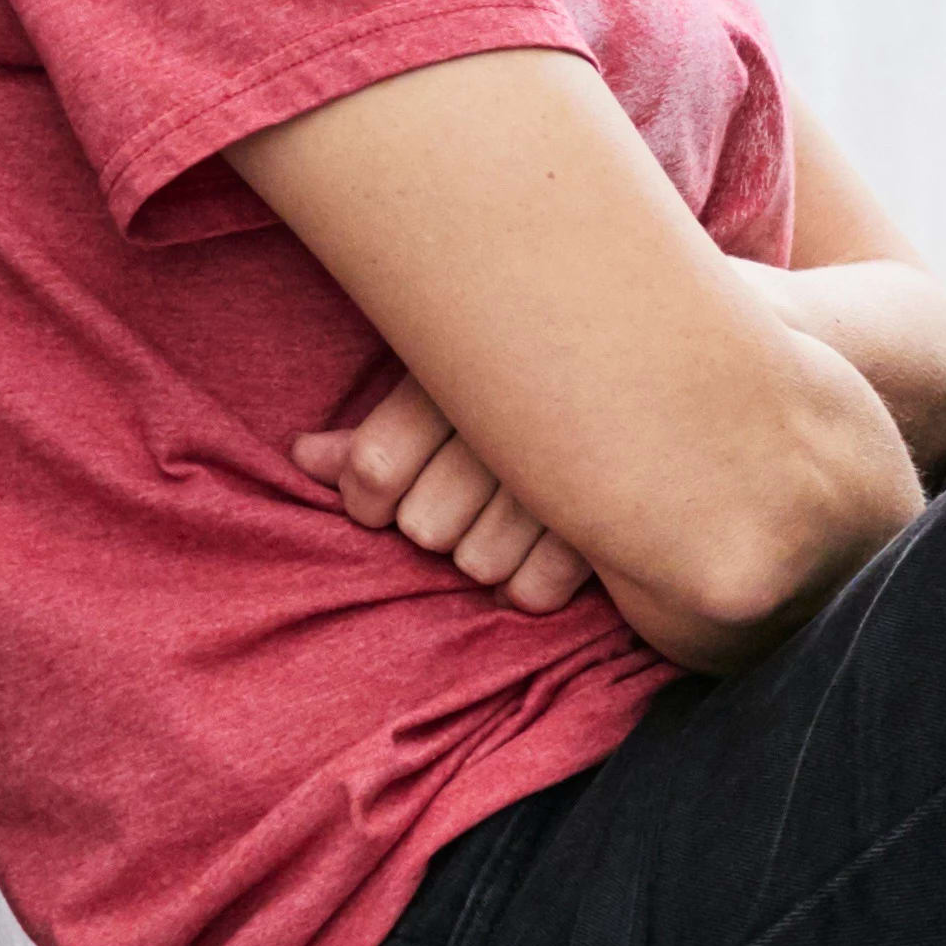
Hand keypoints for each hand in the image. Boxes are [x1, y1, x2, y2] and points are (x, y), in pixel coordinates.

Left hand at [291, 368, 600, 613]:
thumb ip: (375, 433)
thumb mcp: (443, 391)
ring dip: (485, 552)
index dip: (363, 501)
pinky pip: (535, 590)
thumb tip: (303, 458)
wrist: (641, 356)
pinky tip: (541, 547)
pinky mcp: (610, 523)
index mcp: (460, 373)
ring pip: (476, 562)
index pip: (374, 469)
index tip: (377, 498)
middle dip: (435, 522)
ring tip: (509, 517)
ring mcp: (564, 472)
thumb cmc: (525, 383)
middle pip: (423, 526)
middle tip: (463, 498)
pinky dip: (530, 581)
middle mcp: (511, 419)